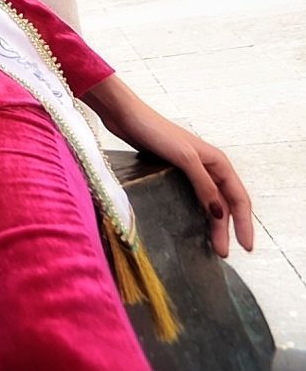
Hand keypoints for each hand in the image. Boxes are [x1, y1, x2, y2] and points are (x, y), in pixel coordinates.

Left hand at [84, 76, 253, 256]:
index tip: (246, 247)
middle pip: (224, 203)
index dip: (244, 223)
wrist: (125, 116)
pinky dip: (196, 212)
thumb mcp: (184, 158)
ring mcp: (191, 169)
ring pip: (209, 201)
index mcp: (217, 162)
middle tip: (222, 254)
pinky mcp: (172, 171)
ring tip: (210, 245)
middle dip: (226, 229)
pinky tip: (191, 225)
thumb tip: (219, 212)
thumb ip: (203, 184)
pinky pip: (191, 197)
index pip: (238, 198)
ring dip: (212, 223)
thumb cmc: (155, 132)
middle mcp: (208, 167)